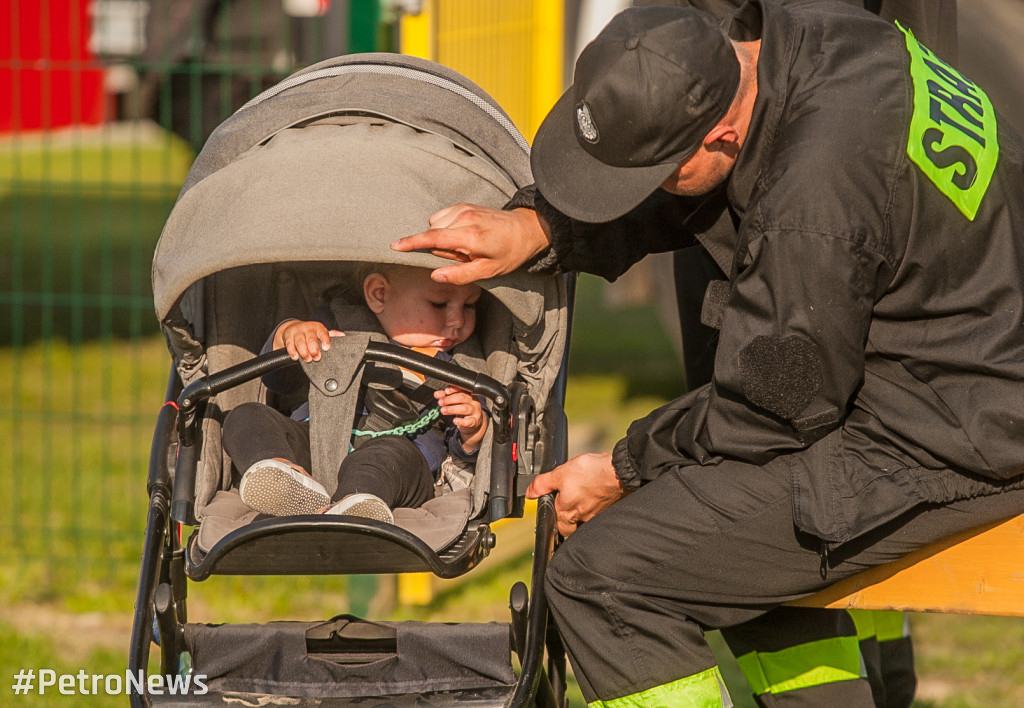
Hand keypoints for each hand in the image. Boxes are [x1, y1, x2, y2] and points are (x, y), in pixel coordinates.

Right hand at [273, 320, 343, 362]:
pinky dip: (292, 351)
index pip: (323, 333)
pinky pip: (289, 344)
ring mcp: (297, 332)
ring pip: (300, 342)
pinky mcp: (288, 336)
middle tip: (316, 358)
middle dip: (314, 349)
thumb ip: (331, 335)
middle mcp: (308, 328)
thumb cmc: (311, 333)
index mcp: (318, 327)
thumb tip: (343, 336)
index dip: (325, 340)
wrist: (293, 327)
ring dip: (304, 352)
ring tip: (307, 359)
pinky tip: (295, 357)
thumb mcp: (321, 332)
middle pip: (311, 338)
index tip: (326, 348)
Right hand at [391, 204, 550, 284]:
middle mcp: (465, 218)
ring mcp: (464, 209)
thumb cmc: (508, 253)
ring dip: (443, 237)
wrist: (525, 229)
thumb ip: (460, 275)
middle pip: (433, 233)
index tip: (394, 246)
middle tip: (462, 256)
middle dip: (439, 248)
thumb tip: (435, 275)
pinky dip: (445, 228)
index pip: (433, 238)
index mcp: (471, 236)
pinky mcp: (464, 205)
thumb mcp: (488, 271)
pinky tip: (462, 235)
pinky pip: (442, 218)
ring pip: (436, 225)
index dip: (412, 243)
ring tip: (464, 246)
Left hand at [436, 386, 486, 451]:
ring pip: (465, 408)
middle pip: (463, 398)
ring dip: (452, 409)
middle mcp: (473, 402)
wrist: (473, 422)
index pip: (462, 390)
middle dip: (450, 399)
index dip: (454, 390)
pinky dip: (461, 421)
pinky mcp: (474, 422)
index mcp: (469, 395)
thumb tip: (437, 394)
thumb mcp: (455, 402)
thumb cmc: (463, 409)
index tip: (446, 391)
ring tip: (443, 410)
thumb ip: (446, 397)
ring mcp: (475, 412)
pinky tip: (455, 421)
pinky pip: (469, 421)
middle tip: (440, 402)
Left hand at [525, 453, 628, 536]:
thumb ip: (543, 484)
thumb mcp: (560, 474)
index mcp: (567, 513)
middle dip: (569, 518)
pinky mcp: (610, 510)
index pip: (556, 525)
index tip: (557, 503)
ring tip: (584, 495)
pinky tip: (598, 493)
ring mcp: (598, 516)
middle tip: (570, 502)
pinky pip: (600, 513)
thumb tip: (529, 492)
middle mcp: (583, 519)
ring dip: (584, 511)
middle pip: (572, 527)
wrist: (618, 473)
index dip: (555, 514)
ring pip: (586, 520)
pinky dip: (597, 505)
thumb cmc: (591, 474)